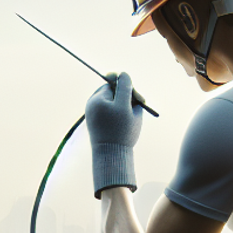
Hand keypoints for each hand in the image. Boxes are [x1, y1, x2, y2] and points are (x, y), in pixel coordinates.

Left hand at [86, 72, 141, 197]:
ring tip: (133, 119)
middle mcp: (92, 105)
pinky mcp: (98, 125)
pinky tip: (127, 125)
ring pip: (114, 104)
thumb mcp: (126, 105)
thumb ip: (125, 87)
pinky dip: (122, 117)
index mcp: (96, 99)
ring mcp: (94, 115)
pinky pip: (113, 114)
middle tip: (140, 104)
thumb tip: (122, 74)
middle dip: (127, 97)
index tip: (138, 98)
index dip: (128, 88)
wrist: (112, 157)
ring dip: (126, 107)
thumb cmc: (120, 131)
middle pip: (113, 92)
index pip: (114, 83)